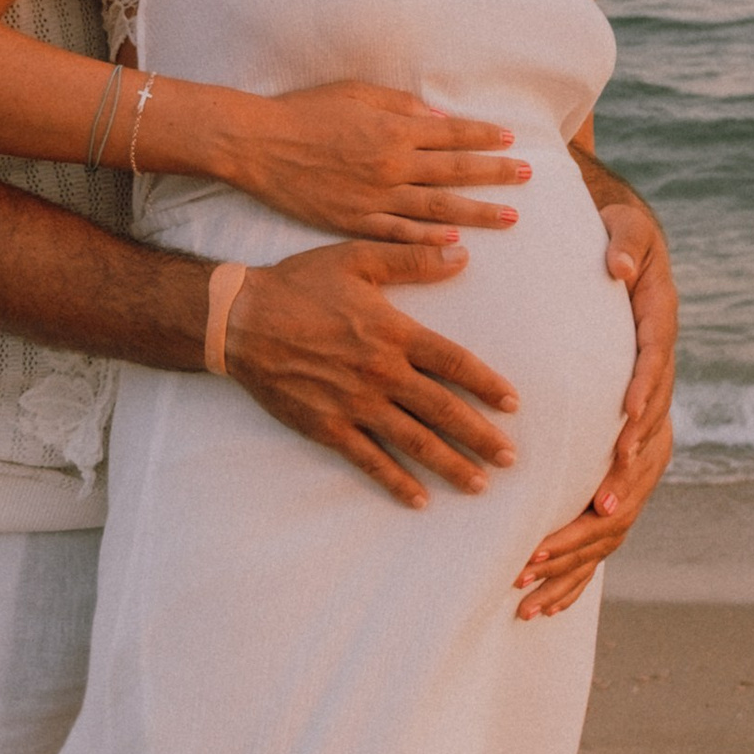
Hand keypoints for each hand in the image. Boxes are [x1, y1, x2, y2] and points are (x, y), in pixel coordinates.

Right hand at [216, 83, 529, 241]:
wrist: (259, 144)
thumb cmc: (304, 112)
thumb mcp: (356, 94)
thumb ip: (400, 107)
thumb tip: (439, 120)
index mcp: (393, 129)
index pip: (452, 134)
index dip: (484, 136)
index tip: (511, 141)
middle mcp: (391, 164)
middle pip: (455, 171)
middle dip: (495, 173)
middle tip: (528, 177)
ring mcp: (375, 197)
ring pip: (438, 208)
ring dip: (477, 212)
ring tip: (509, 216)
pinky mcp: (354, 221)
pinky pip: (400, 234)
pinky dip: (429, 240)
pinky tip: (456, 245)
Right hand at [222, 241, 520, 504]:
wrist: (240, 320)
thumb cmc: (299, 284)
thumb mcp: (357, 259)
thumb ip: (411, 260)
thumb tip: (462, 254)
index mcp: (393, 332)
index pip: (454, 363)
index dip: (487, 385)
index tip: (513, 404)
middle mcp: (381, 373)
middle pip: (444, 410)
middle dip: (480, 437)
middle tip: (509, 458)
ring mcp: (355, 404)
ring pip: (414, 441)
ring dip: (451, 465)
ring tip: (479, 484)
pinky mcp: (328, 426)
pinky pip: (369, 460)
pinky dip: (396, 482)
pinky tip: (419, 499)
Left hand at [514, 186, 677, 617]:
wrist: (630, 253)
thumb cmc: (621, 241)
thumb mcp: (625, 231)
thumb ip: (622, 245)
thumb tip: (618, 263)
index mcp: (656, 352)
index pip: (650, 399)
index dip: (635, 435)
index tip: (613, 471)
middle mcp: (654, 403)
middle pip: (638, 470)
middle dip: (601, 513)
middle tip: (562, 540)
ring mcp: (640, 436)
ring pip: (622, 508)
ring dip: (581, 552)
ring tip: (531, 587)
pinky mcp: (620, 458)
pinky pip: (606, 520)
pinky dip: (578, 563)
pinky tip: (544, 602)